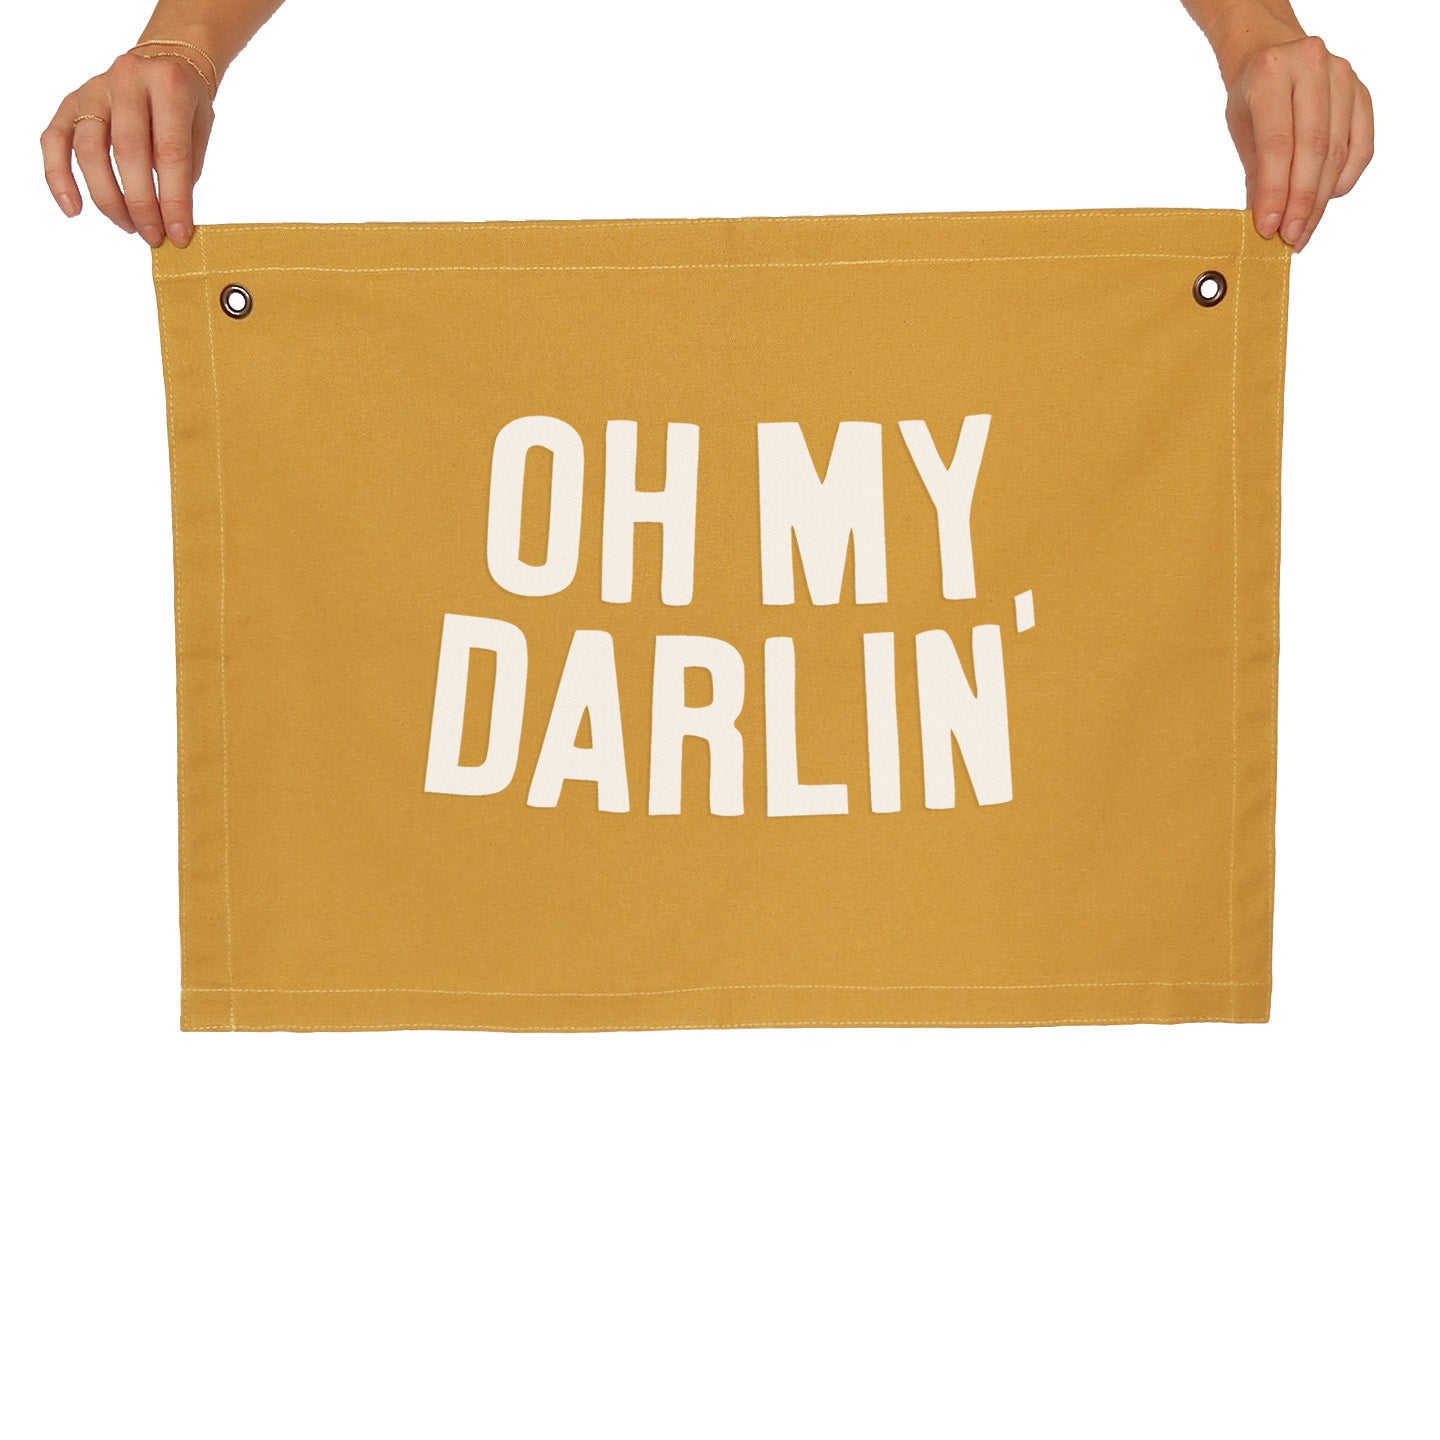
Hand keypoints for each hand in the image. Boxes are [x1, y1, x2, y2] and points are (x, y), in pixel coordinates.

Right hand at [40, 50, 215, 247]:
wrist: (163, 61)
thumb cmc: (184, 105)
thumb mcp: (200, 130)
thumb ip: (186, 171)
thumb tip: (173, 223)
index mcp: (168, 84)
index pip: (170, 152)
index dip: (175, 200)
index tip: (180, 235)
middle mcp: (126, 80)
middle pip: (127, 151)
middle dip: (141, 204)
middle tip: (153, 236)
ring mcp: (93, 89)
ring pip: (89, 149)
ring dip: (108, 198)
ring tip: (129, 226)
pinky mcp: (70, 101)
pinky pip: (54, 140)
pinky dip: (59, 177)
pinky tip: (74, 209)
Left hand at [1222, 33, 1373, 251]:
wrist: (1274, 54)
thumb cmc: (1253, 96)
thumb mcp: (1242, 130)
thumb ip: (1256, 174)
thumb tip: (1267, 224)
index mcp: (1272, 74)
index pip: (1277, 144)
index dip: (1275, 191)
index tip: (1270, 228)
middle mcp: (1313, 68)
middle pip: (1313, 150)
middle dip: (1301, 202)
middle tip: (1291, 238)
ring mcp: (1344, 77)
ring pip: (1338, 152)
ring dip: (1320, 199)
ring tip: (1303, 229)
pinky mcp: (1363, 93)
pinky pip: (1361, 147)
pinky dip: (1343, 179)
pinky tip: (1326, 199)